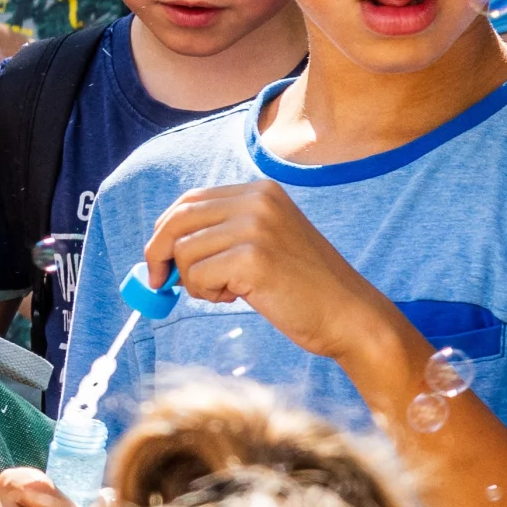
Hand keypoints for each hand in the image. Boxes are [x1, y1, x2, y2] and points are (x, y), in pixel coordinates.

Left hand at [138, 176, 393, 364]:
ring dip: (193, 280)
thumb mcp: (260, 245)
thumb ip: (219, 236)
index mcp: (260, 191)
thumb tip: (158, 250)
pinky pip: (198, 276)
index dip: (164, 230)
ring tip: (227, 291)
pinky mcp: (253, 257)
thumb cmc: (300, 287)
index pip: (189, 200)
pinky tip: (238, 296)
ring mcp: (256, 226)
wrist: (348, 314)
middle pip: (177, 220)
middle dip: (158, 253)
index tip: (158, 259)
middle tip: (159, 282)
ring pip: (184, 251)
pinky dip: (207, 293)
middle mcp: (258, 200)